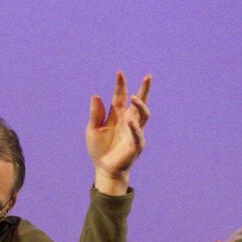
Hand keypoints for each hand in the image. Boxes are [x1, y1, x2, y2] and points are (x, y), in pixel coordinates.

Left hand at [86, 72, 150, 190]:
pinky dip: (134, 128)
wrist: (104, 168)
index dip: (120, 85)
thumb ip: (96, 113)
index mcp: (117, 115)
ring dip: (140, 105)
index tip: (119, 73)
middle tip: (148, 77)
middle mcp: (128, 120)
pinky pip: (137, 134)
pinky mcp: (136, 144)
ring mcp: (134, 131)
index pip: (121, 97)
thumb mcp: (92, 129)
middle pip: (138, 102)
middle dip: (144, 89)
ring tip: (134, 97)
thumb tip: (96, 95)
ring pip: (143, 115)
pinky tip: (130, 121)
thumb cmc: (99, 149)